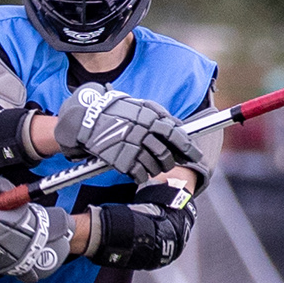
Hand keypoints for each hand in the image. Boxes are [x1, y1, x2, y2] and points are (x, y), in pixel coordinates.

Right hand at [60, 83, 188, 180]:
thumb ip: (160, 115)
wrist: (87, 117)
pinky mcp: (121, 160)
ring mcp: (132, 147)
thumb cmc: (116, 111)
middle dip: (170, 161)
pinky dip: (142, 176)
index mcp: (150, 118)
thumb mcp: (140, 106)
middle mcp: (143, 133)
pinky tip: (139, 173)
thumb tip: (179, 126)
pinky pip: (139, 174)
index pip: (176, 135)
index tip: (195, 156)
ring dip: (156, 169)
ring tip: (151, 166)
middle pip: (167, 154)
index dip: (188, 148)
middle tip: (168, 162)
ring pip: (155, 167)